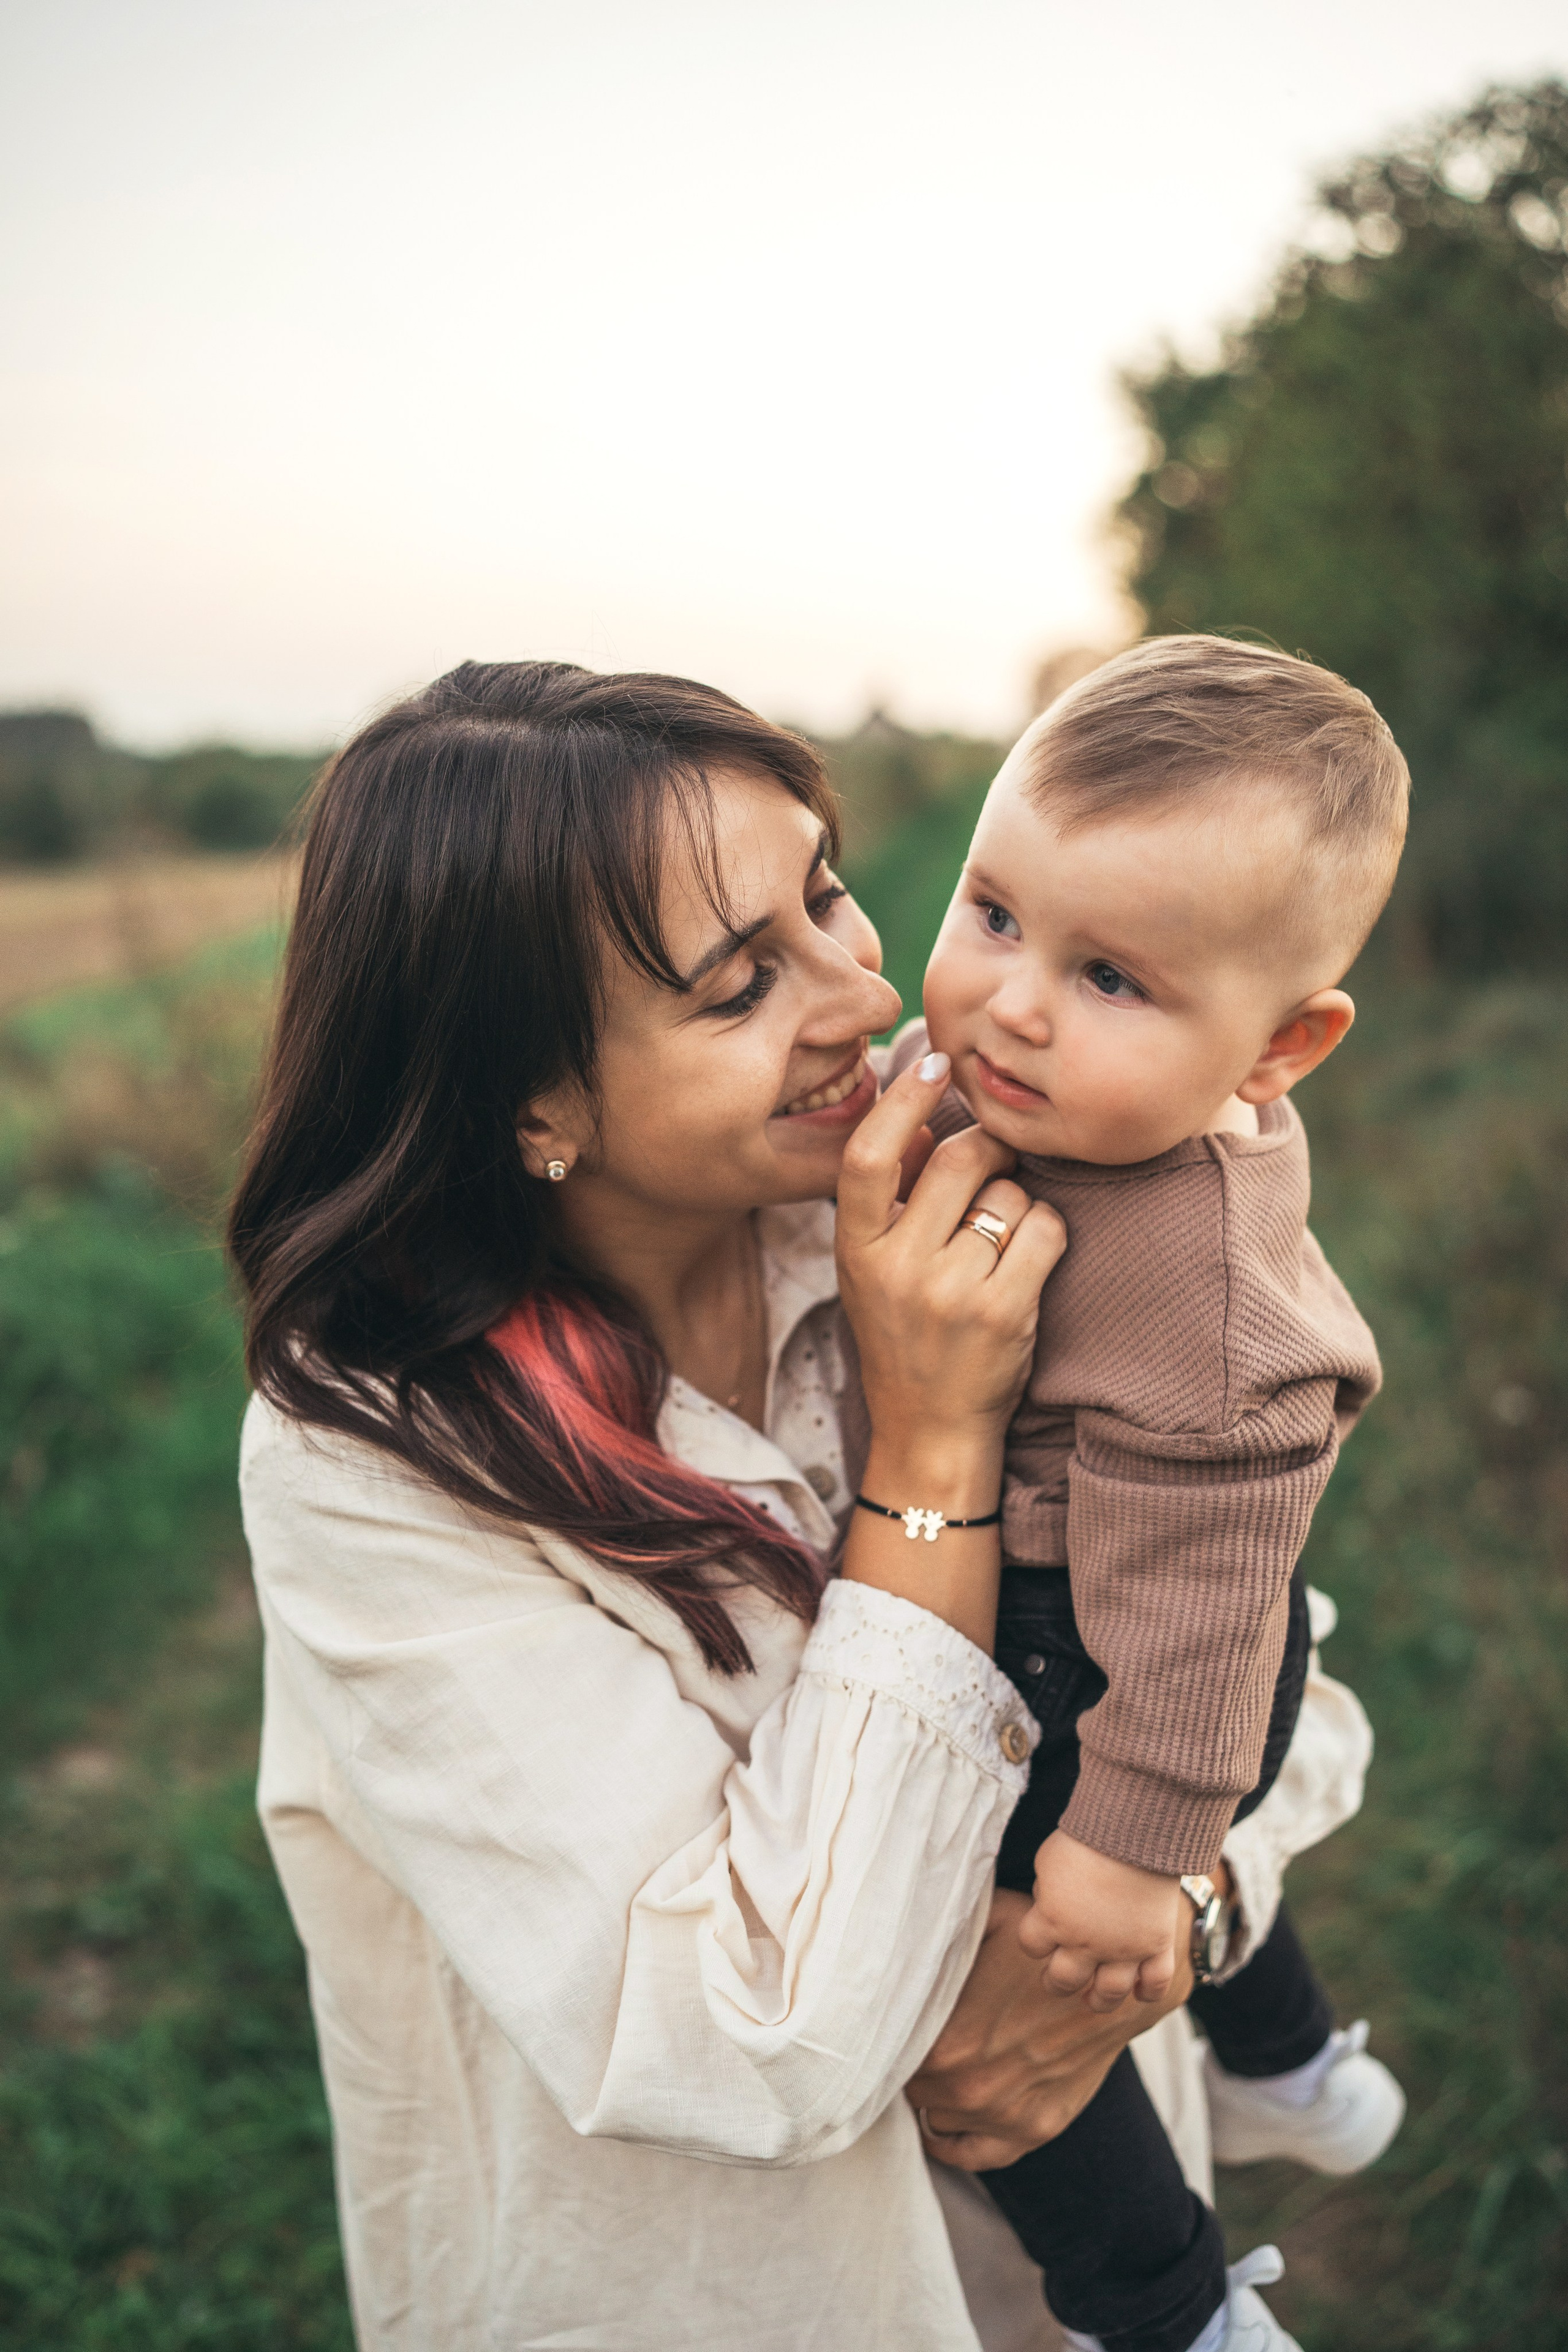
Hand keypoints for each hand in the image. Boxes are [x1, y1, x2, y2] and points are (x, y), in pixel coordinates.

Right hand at [836, 1051, 1065, 1461]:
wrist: (929, 1428)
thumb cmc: (906, 1333)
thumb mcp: (871, 1268)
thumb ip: (889, 1199)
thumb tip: (922, 1112)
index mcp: (856, 1248)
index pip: (867, 1156)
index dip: (902, 1101)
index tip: (934, 1064)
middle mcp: (897, 1266)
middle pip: (959, 1158)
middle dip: (990, 1150)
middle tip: (995, 1167)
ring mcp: (950, 1291)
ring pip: (1009, 1193)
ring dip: (1017, 1204)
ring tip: (999, 1245)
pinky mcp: (1003, 1312)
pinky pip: (1044, 1229)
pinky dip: (1047, 1235)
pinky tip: (1029, 1262)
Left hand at [907, 1888, 1192, 2169]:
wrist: (1112, 1986)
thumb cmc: (1042, 1948)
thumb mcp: (983, 1923)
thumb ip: (933, 1937)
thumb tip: (891, 1933)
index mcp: (947, 2042)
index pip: (888, 2055)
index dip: (885, 2035)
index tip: (888, 2021)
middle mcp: (969, 2090)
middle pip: (909, 2088)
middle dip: (907, 2063)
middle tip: (914, 2037)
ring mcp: (1003, 2117)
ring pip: (935, 2119)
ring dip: (932, 2095)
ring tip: (935, 2066)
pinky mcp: (1033, 2131)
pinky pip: (973, 2156)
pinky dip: (951, 2142)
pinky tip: (941, 2120)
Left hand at [1017, 1830, 1182, 2011]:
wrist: (1135, 1830)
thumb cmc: (1087, 1837)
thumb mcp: (1048, 1861)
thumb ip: (1046, 1890)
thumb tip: (1049, 1903)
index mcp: (1053, 1920)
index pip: (1031, 1946)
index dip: (1033, 1940)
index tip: (1040, 1935)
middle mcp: (1086, 1943)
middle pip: (1064, 1979)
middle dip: (1056, 1982)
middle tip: (1058, 1979)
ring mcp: (1124, 1949)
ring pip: (1108, 1994)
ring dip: (1098, 2000)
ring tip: (1093, 1999)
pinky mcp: (1157, 1945)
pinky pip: (1156, 1983)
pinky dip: (1148, 1992)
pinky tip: (1140, 1991)